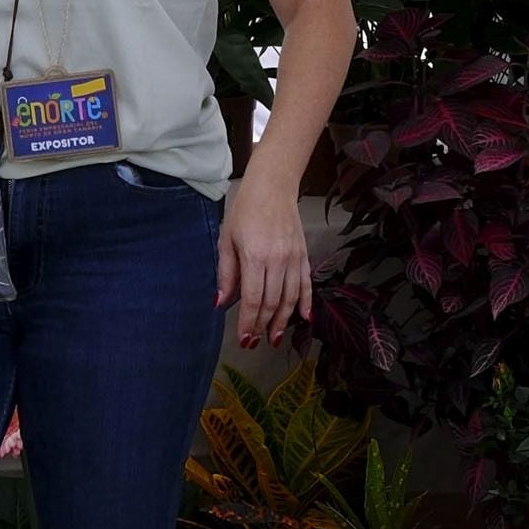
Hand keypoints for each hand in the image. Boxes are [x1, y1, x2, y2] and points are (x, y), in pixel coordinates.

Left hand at [218, 176, 313, 349]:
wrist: (273, 186)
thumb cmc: (245, 210)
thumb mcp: (227, 239)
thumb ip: (226, 273)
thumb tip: (221, 302)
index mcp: (255, 256)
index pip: (253, 300)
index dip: (249, 323)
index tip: (244, 339)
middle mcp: (277, 260)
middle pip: (273, 303)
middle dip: (263, 326)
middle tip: (255, 342)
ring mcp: (294, 258)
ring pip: (291, 298)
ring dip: (283, 321)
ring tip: (275, 337)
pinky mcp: (303, 254)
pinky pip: (306, 284)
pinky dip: (306, 303)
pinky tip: (305, 318)